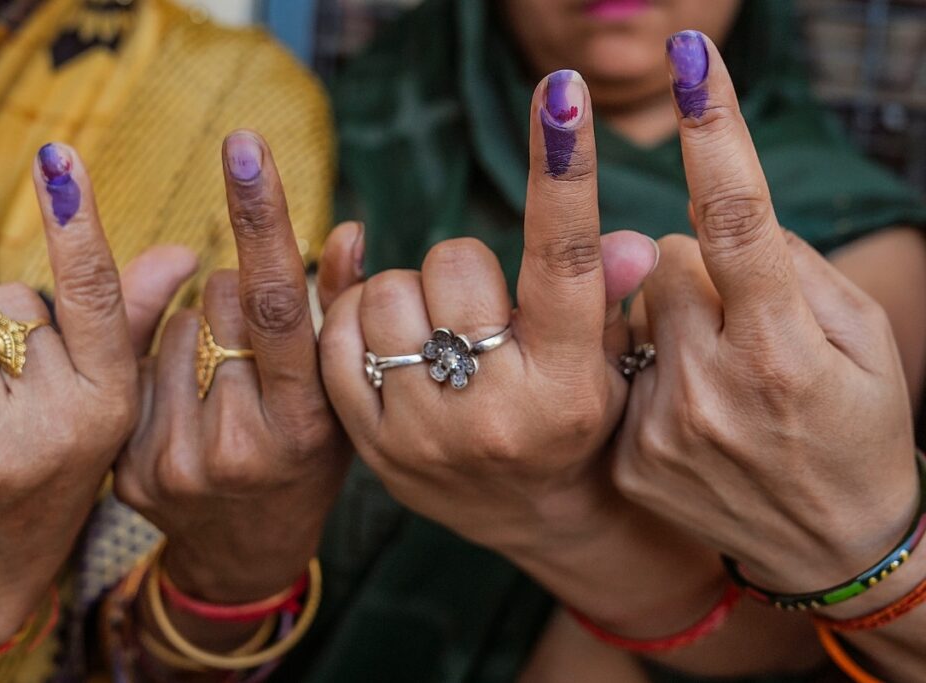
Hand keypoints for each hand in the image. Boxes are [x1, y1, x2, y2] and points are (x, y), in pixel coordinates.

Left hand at [0, 144, 145, 646]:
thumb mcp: (109, 399)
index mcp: (113, 403)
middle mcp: (61, 426)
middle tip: (21, 386)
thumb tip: (181, 251)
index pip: (95, 296)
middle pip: (9, 304)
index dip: (77, 223)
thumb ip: (135, 317)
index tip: (61, 158)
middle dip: (7, 329)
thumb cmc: (59, 460)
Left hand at [114, 132, 356, 602]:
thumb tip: (349, 230)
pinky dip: (158, 361)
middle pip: (218, 302)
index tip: (243, 145)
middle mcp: (238, 446)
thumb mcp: (344, 397)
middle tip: (253, 335)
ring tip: (221, 375)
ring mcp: (177, 461)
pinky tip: (185, 395)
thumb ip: (343, 313)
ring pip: (169, 327)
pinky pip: (132, 366)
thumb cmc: (309, 460)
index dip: (262, 220)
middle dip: (235, 293)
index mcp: (303, 423)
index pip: (274, 305)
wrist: (247, 552)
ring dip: (196, 327)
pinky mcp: (128, 470)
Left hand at [319, 70, 657, 556]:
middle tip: (479, 304)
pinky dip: (359, 319)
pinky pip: (338, 338)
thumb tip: (632, 243)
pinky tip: (391, 342)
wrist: (533, 515)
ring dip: (410, 292)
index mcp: (568, 384)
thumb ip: (615, 295)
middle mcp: (497, 412)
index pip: (568, 260)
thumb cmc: (579, 423)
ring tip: (437, 330)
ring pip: (388, 293)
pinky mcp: (373, 444)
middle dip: (465, 266)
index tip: (563, 96)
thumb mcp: (611, 363)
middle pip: (455, 263)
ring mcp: (426, 433)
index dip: (565, 172)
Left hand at [612, 32, 917, 592]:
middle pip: (664, 260)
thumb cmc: (857, 425)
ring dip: (667, 322)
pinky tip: (689, 414)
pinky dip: (646, 372)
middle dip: (695, 270)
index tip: (692, 61)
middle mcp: (713, 386)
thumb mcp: (863, 341)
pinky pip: (617, 369)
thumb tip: (709, 221)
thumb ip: (789, 268)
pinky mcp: (628, 455)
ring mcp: (662, 426)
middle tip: (735, 319)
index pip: (741, 222)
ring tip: (717, 378)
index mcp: (784, 348)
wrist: (828, 545)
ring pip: (634, 313)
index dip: (716, 137)